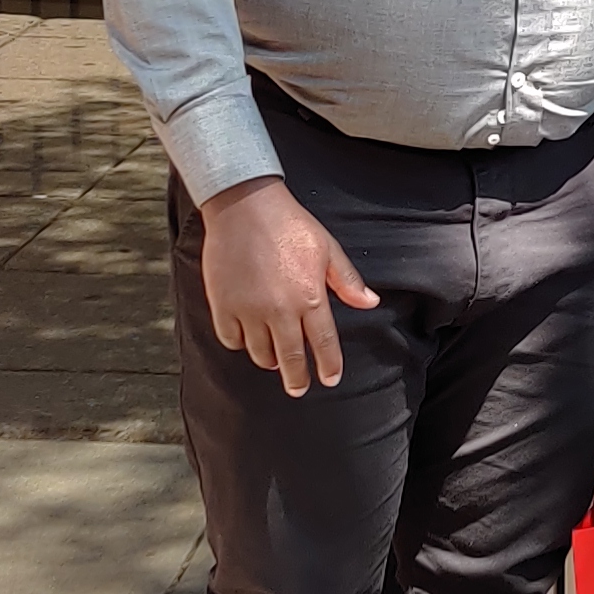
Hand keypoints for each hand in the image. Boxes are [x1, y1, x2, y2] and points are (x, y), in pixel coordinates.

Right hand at [198, 176, 380, 394]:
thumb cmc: (288, 224)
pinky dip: (240, 343)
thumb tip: (370, 302)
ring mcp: (249, 310)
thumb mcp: (326, 248)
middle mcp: (280, 310)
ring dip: (269, 360)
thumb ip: (346, 280)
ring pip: (260, 353)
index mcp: (310, 296)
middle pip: (290, 359)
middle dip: (297, 379)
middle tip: (298, 389)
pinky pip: (231, 340)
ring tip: (274, 360)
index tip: (329, 380)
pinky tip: (247, 338)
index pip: (323, 344)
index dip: (328, 366)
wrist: (244, 205)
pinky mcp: (223, 305)